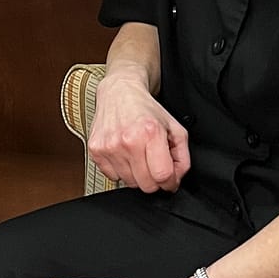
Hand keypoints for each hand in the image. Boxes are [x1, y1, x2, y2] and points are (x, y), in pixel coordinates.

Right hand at [88, 71, 189, 191]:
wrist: (119, 92)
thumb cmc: (146, 109)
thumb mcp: (174, 128)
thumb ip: (182, 157)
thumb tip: (175, 180)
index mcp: (150, 133)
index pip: (162, 176)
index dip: (170, 181)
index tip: (169, 178)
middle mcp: (128, 140)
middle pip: (146, 185)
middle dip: (154, 179)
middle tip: (153, 164)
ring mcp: (109, 147)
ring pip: (129, 183)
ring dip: (136, 174)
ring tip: (138, 155)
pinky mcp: (96, 150)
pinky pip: (113, 177)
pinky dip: (120, 170)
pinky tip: (124, 154)